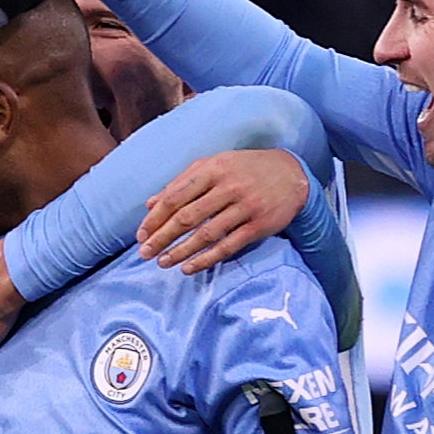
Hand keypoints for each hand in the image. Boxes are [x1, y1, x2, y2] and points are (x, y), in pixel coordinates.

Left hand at [139, 150, 311, 273]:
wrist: (292, 174)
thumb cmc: (245, 169)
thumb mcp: (214, 165)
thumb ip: (181, 182)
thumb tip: (149, 204)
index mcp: (213, 169)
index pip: (175, 196)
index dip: (155, 218)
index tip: (140, 235)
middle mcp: (228, 187)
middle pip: (187, 217)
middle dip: (161, 238)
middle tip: (144, 254)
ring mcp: (245, 207)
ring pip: (206, 234)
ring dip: (180, 251)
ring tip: (162, 263)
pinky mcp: (259, 225)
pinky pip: (228, 246)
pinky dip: (206, 259)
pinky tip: (188, 268)